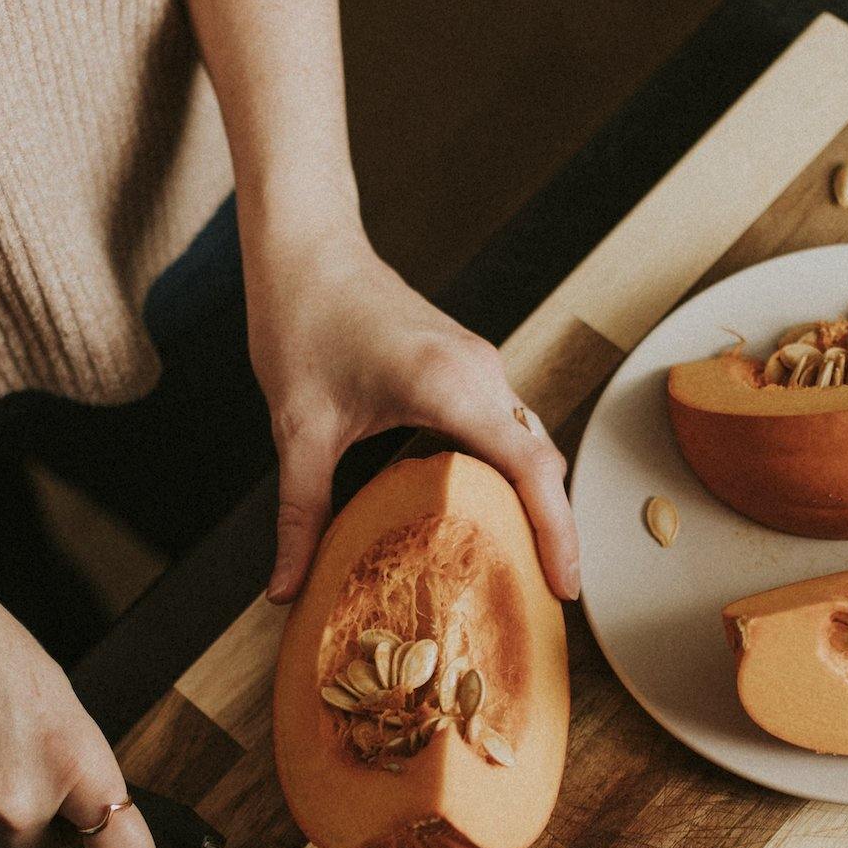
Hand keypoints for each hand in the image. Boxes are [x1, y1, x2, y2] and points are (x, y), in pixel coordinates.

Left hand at [243, 228, 580, 603]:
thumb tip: (283, 592)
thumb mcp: (297, 430)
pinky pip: (510, 428)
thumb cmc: (300, 322)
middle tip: (546, 601)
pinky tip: (491, 517)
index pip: (531, 468)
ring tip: (526, 569)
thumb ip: (299, 515)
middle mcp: (481, 373)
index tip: (565, 587)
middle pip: (544, 464)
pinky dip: (514, 476)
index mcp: (449, 385)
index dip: (557, 532)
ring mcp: (482, 365)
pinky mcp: (472, 365)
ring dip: (537, 504)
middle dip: (555, 531)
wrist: (306, 246)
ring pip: (532, 444)